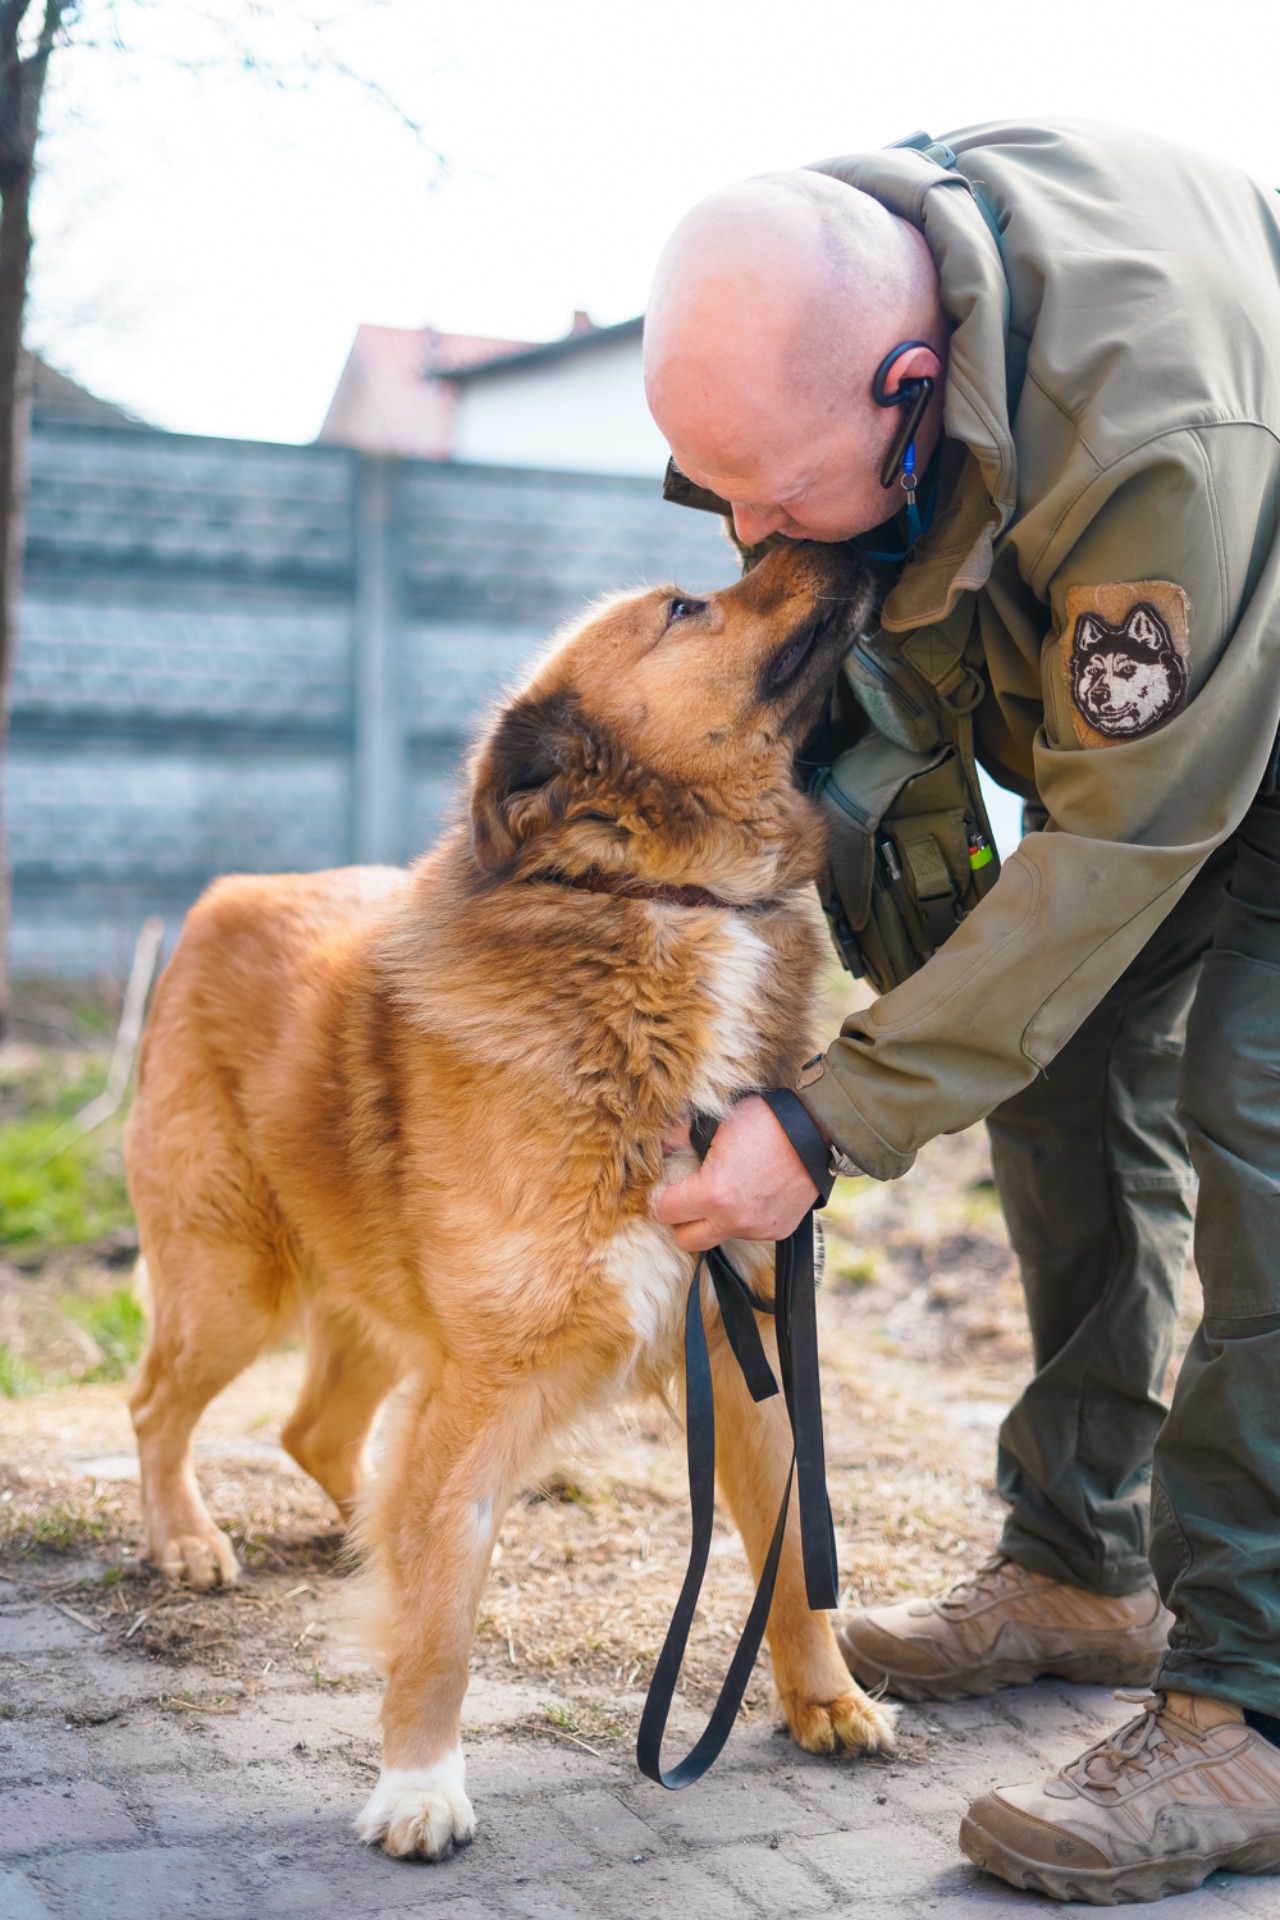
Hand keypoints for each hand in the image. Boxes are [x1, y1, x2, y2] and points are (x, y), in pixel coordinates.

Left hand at [651, 1094, 818, 1251]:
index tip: (666, 1187)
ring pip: (718, 1236)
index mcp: (713, 1194)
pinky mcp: (778, 1231)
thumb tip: (655, 1145)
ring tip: (726, 1188)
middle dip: (681, 1220)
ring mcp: (758, 1229)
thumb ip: (677, 1136)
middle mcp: (734, 1220)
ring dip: (714, 1219)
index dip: (660, 1197)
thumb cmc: (765, 1121)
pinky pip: (748, 1232)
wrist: (817, 1130)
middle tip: (687, 1196)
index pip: (664, 1213)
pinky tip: (751, 1191)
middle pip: (686, 1240)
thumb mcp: (715, 1121)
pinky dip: (742, 1217)